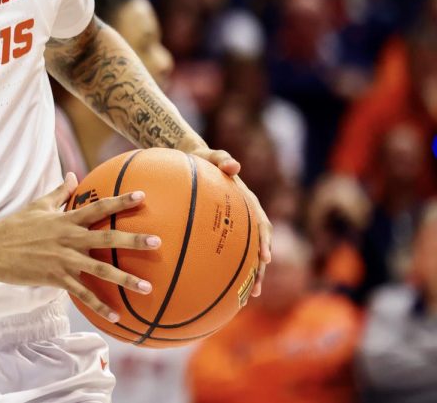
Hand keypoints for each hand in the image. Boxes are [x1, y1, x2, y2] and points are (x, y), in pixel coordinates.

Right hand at [0, 173, 160, 322]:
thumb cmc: (14, 226)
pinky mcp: (56, 278)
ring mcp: (63, 259)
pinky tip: (117, 315)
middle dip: (133, 240)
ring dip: (125, 278)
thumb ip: (59, 192)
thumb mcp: (38, 206)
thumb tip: (73, 174)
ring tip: (147, 287)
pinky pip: (82, 293)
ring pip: (100, 269)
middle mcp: (68, 238)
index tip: (143, 196)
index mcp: (65, 219)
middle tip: (157, 242)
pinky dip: (100, 305)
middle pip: (107, 238)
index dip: (121, 201)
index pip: (98, 207)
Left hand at [176, 136, 272, 299]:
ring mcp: (233, 227)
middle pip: (258, 249)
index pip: (261, 224)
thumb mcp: (211, 155)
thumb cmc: (202, 158)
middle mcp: (244, 217)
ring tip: (245, 300)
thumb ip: (222, 158)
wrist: (192, 159)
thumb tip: (234, 165)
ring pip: (244, 256)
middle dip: (260, 272)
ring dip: (247, 278)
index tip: (264, 259)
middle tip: (256, 292)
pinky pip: (224, 253)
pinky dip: (223, 270)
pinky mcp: (219, 232)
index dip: (264, 241)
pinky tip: (214, 288)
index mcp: (247, 202)